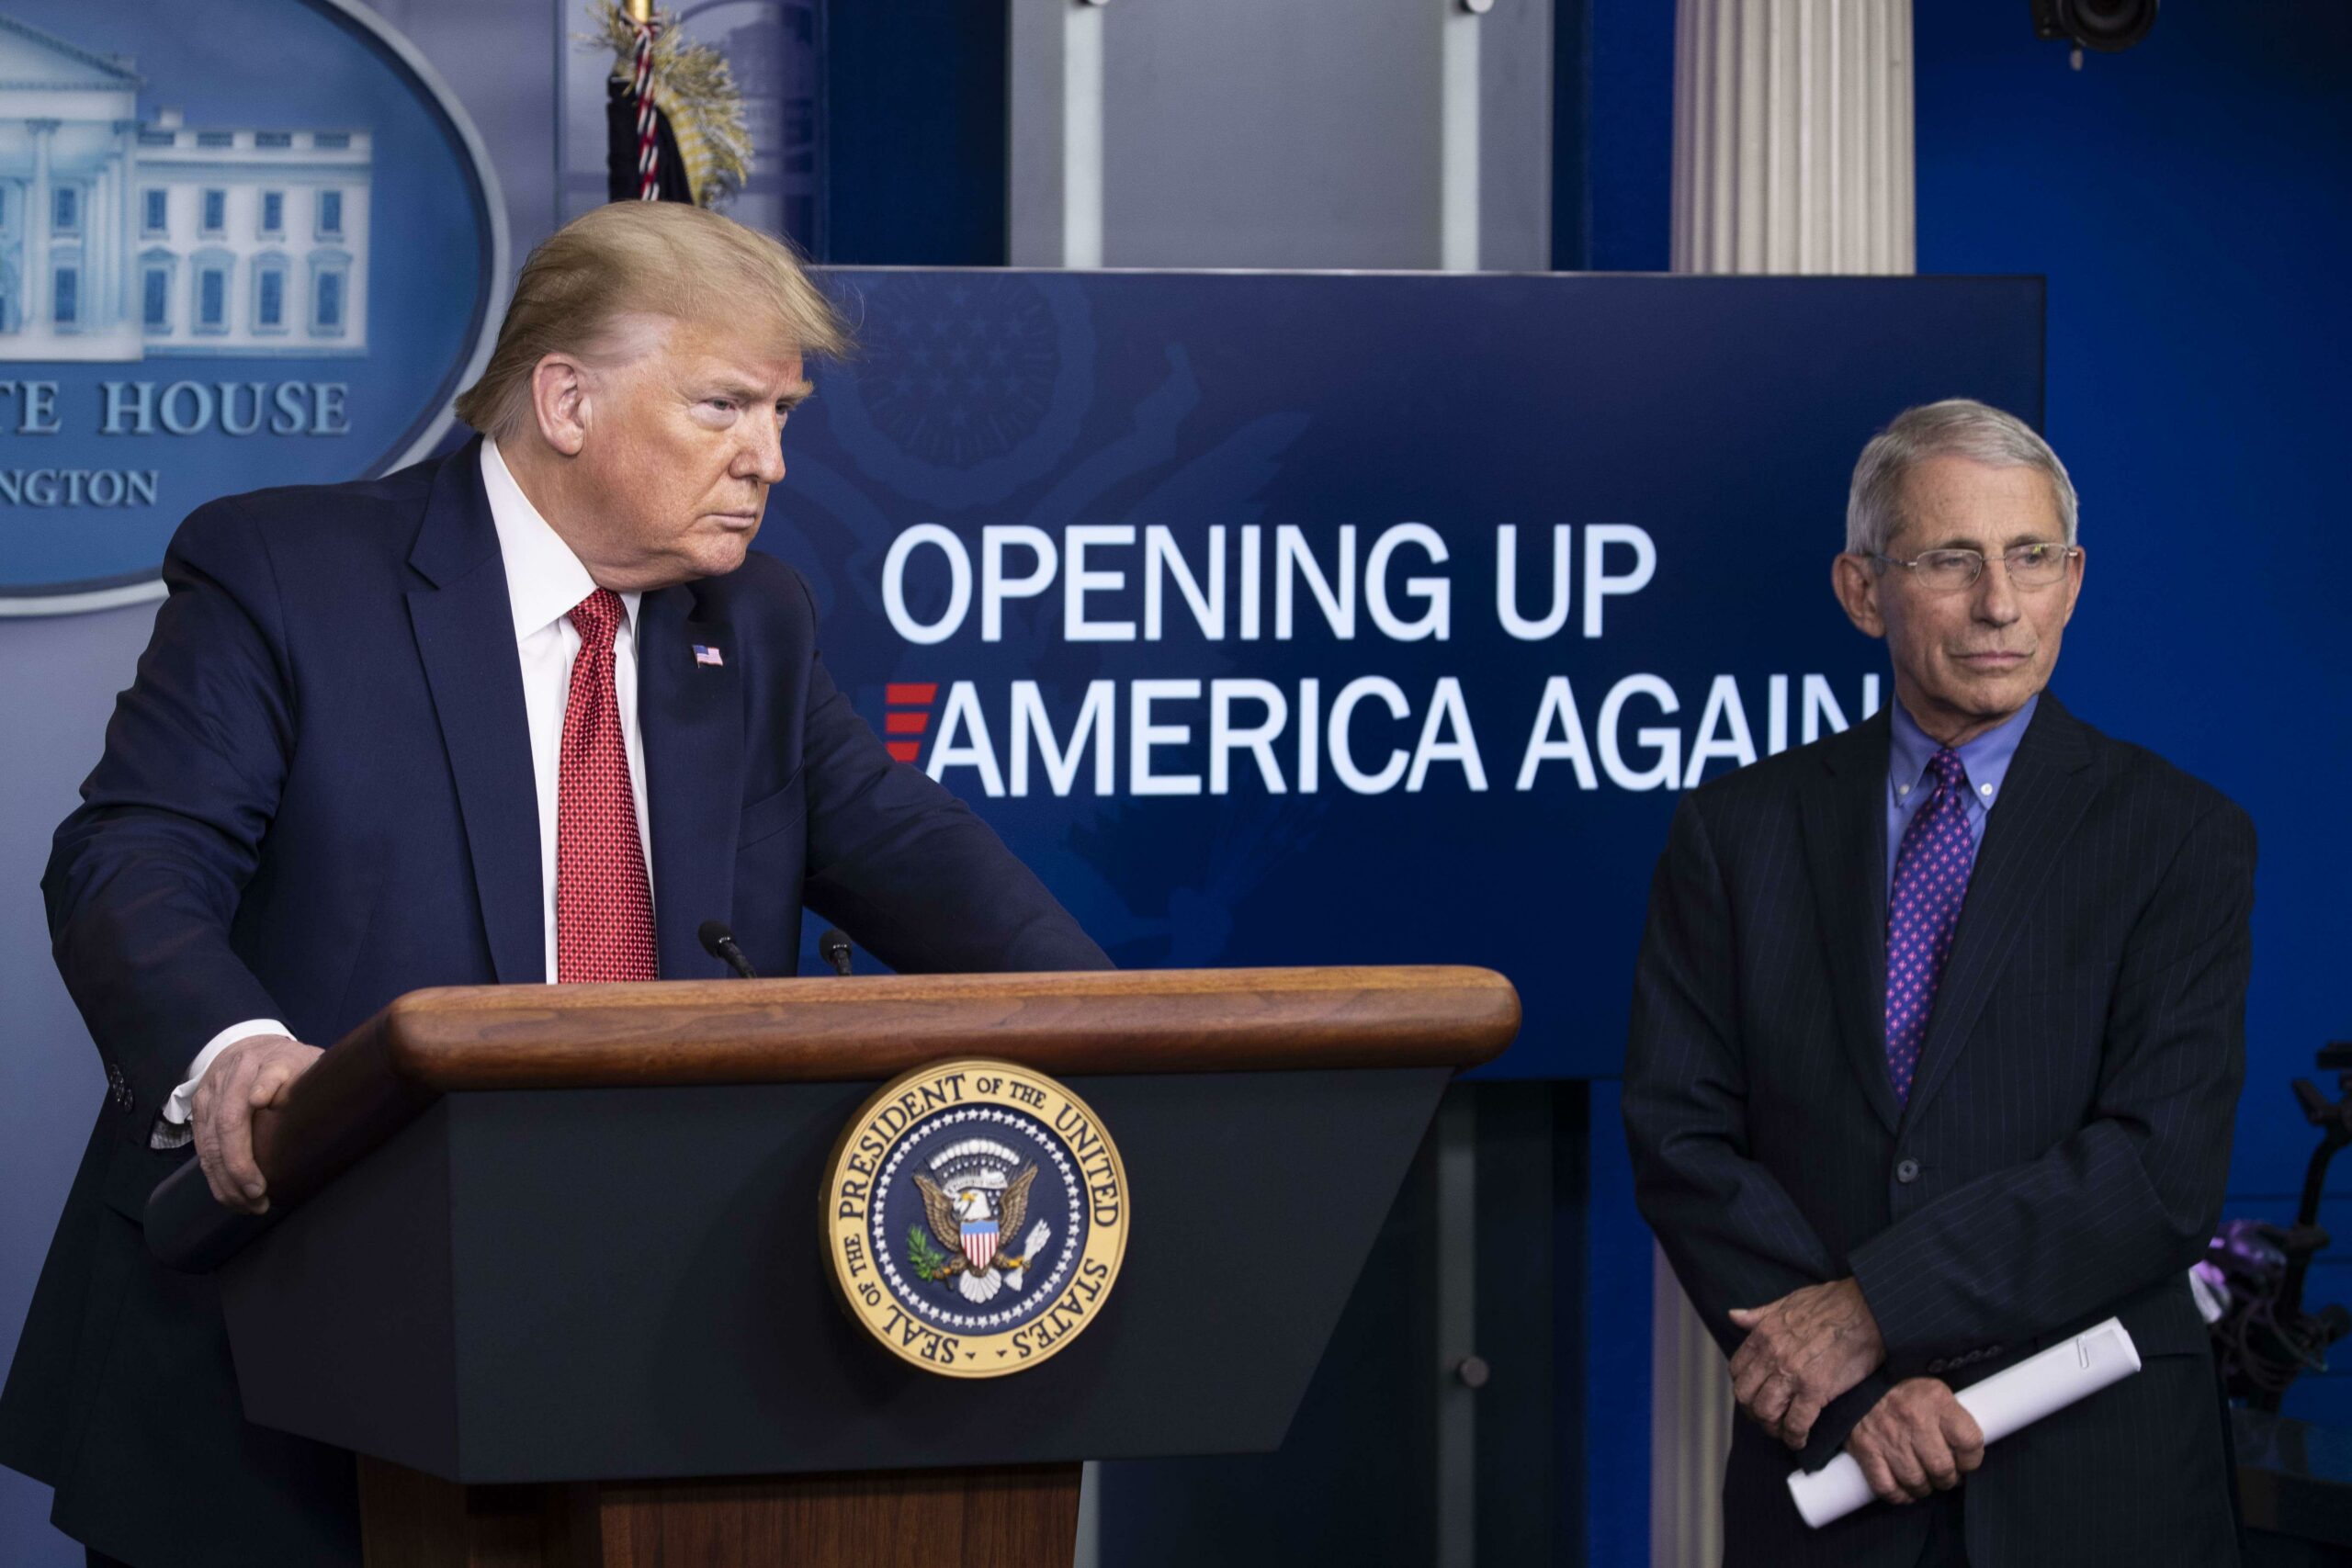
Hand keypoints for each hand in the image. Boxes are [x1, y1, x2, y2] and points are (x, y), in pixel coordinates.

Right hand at [191, 1034, 321, 1214]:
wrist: (250, 1046)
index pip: (266, 1073)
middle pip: (228, 1121)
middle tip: (260, 1195)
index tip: (260, 1101)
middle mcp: (233, 1074)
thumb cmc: (290, 1064)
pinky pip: (201, 1148)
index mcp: (268, 1059)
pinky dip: (215, 1176)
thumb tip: (312, 1103)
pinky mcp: (198, 1110)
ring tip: (248, 1205)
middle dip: (239, 1164)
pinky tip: (230, 1195)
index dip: (264, 1085)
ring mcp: (210, 1093)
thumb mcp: (308, 1062)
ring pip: (209, 1141)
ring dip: (225, 1179)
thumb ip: (312, 1078)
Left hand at [1726, 1277, 1885, 1447]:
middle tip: (1769, 1419)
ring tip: (1784, 1431)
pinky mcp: (1816, 1390)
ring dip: (1773, 1428)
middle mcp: (1772, 1356)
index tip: (1756, 1395)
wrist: (1868, 1309)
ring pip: (1766, 1413)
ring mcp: (1792, 1374)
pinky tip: (1800, 1440)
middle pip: (1746, 1396)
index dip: (1744, 1388)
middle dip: (1754, 1412)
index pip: (1737, 1371)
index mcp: (1763, 1335)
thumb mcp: (1787, 1301)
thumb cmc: (1832, 1303)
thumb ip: (1759, 1314)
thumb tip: (1734, 1315)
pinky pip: (1796, 1423)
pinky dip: (1795, 1437)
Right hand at [1845, 1378, 1983, 1503]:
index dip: (1972, 1460)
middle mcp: (1913, 1418)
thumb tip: (1966, 1452)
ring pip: (1916, 1481)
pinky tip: (1904, 1490)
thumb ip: (1951, 1416)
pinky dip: (1899, 1495)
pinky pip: (1887, 1487)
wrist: (1856, 1380)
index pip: (1969, 1442)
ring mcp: (1888, 1435)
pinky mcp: (1865, 1448)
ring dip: (1923, 1488)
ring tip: (1924, 1480)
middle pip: (1942, 1468)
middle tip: (1944, 1475)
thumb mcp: (1932, 1390)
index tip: (1965, 1461)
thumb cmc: (1901, 1388)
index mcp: (1935, 1400)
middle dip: (1947, 1479)